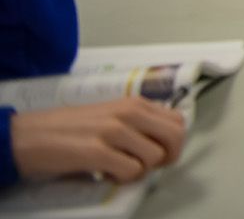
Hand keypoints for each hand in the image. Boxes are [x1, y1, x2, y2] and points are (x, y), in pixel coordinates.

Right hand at [9, 97, 185, 182]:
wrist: (27, 135)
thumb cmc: (67, 129)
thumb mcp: (110, 116)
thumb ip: (137, 124)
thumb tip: (160, 144)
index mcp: (134, 103)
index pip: (178, 121)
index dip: (172, 143)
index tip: (156, 153)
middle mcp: (128, 112)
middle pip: (175, 136)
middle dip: (167, 157)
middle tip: (145, 166)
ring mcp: (113, 130)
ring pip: (155, 156)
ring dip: (140, 170)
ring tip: (118, 168)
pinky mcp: (96, 151)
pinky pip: (131, 170)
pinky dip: (123, 178)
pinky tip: (106, 174)